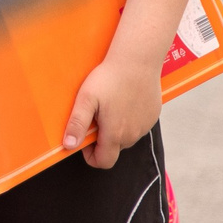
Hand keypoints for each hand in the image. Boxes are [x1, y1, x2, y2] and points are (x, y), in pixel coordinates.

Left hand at [62, 51, 162, 168]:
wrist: (137, 60)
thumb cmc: (110, 78)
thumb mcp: (86, 99)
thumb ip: (77, 124)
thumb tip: (69, 145)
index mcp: (115, 134)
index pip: (103, 162)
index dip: (90, 155)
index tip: (85, 137)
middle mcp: (133, 135)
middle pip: (114, 149)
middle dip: (102, 139)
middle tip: (96, 115)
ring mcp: (145, 126)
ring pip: (126, 137)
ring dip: (116, 129)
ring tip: (109, 105)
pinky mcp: (153, 116)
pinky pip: (138, 125)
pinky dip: (129, 119)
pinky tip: (123, 100)